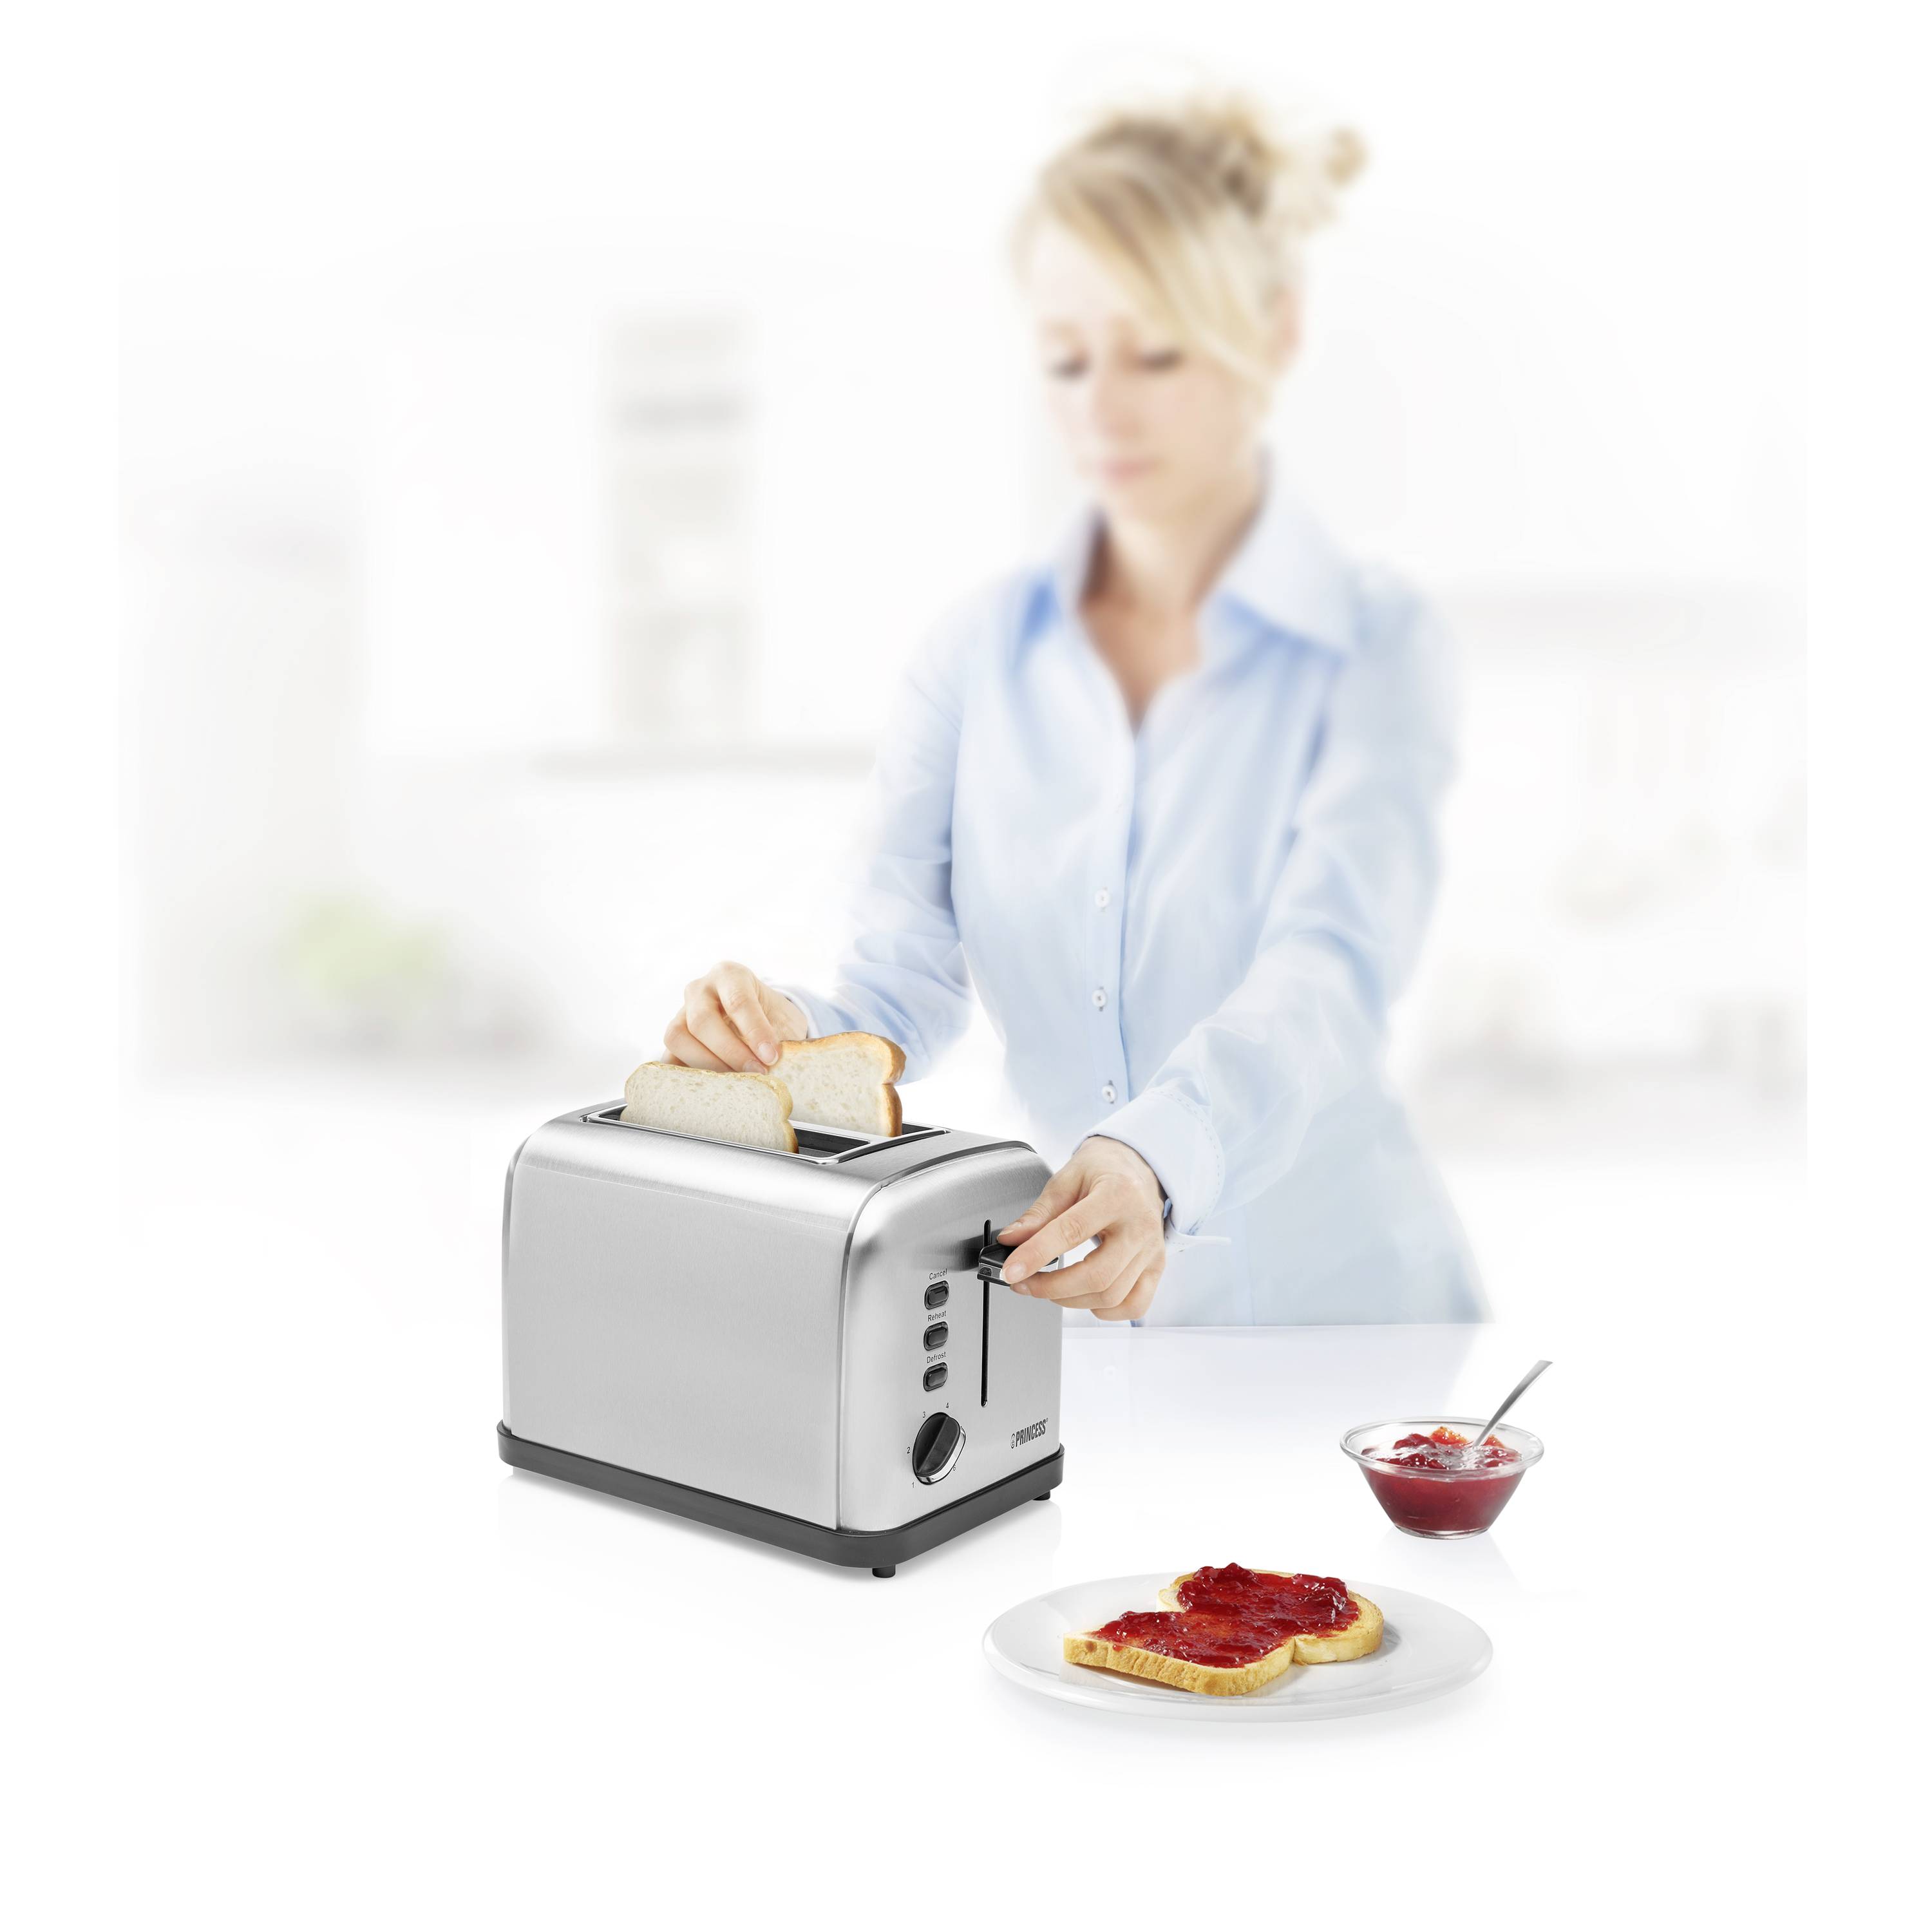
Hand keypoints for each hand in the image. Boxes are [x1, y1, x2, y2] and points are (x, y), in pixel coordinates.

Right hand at [663, 961, 809, 1073]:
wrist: (760, 1018)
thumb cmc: (773, 1018)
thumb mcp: (783, 1019)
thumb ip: (778, 1037)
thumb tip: (773, 1065)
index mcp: (730, 975)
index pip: (737, 1000)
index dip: (754, 1031)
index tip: (771, 1057)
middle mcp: (700, 989)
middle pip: (702, 1020)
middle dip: (730, 1051)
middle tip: (757, 1072)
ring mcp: (681, 1012)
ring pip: (677, 1037)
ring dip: (706, 1064)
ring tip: (735, 1081)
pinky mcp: (674, 1038)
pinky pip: (668, 1057)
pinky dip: (686, 1075)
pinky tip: (711, 1087)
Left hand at [996, 1136, 1168, 1321]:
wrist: (1138, 1168)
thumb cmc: (1105, 1170)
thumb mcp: (1067, 1179)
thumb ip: (1039, 1213)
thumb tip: (1012, 1240)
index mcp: (1118, 1194)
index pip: (1073, 1231)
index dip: (1037, 1254)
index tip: (1012, 1270)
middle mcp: (1140, 1225)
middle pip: (1097, 1275)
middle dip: (1051, 1287)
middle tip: (1024, 1282)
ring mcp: (1151, 1250)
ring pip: (1112, 1295)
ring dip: (1070, 1300)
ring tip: (1048, 1287)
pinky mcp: (1156, 1267)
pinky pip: (1134, 1305)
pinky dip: (1105, 1310)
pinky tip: (1085, 1296)